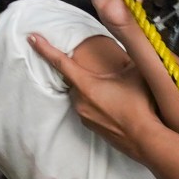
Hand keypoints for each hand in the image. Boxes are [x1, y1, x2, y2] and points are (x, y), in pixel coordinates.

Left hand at [27, 35, 158, 156]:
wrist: (146, 140)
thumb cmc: (141, 106)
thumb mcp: (137, 71)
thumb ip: (130, 51)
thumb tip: (130, 38)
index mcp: (87, 85)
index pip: (61, 62)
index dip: (45, 48)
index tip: (32, 38)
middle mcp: (80, 101)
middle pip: (75, 79)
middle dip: (85, 73)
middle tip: (105, 73)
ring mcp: (84, 117)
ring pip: (82, 95)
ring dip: (93, 89)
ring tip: (116, 92)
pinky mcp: (91, 128)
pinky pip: (89, 109)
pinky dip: (98, 103)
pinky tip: (116, 105)